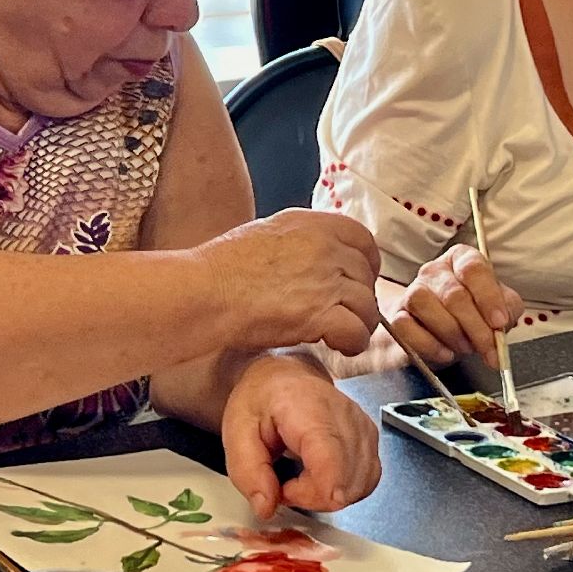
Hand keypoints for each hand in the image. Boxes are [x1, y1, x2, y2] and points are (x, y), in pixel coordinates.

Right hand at [195, 209, 380, 355]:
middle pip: (366, 275)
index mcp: (311, 224)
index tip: (358, 280)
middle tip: (343, 314)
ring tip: (341, 335)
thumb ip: (299, 240)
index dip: (366, 263)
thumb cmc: (222, 269)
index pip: (362, 239)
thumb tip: (317, 254)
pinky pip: (357, 331)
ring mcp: (325, 279)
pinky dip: (352, 343)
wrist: (205, 292)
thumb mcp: (266, 234)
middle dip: (360, 298)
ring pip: (367, 305)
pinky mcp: (320, 313)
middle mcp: (324, 247)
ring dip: (358, 323)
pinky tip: (338, 346)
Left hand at [221, 355, 381, 519]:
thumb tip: (266, 507)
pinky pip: (368, 478)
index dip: (312, 495)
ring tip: (303, 478)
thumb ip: (248, 473)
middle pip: (346, 482)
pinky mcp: (370, 436)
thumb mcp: (236, 433)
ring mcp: (362, 425)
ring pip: (360, 484)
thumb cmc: (261, 400)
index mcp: (309, 409)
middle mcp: (344, 415)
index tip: (285, 491)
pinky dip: (345, 489)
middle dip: (313, 497)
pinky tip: (323, 478)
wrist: (284, 377)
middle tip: (287, 483)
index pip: (331, 463)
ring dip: (328, 494)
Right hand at [386, 245, 523, 367]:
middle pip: (453, 293)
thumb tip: (501, 321)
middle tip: (488, 349)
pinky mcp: (397, 315)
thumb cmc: (472, 317)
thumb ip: (507, 310)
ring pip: (425, 304)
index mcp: (461, 260)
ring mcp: (412, 291)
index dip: (488, 297)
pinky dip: (428, 344)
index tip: (499, 323)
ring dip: (451, 332)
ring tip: (465, 347)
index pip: (473, 269)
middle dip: (475, 327)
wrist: (441, 336)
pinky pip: (405, 326)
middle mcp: (434, 271)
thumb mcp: (499, 309)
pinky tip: (445, 353)